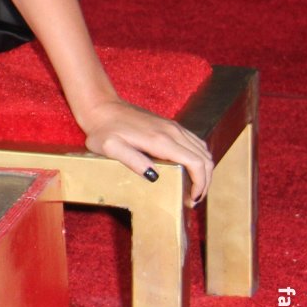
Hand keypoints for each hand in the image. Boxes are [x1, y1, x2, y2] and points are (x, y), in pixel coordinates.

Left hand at [79, 98, 212, 203]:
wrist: (101, 107)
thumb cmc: (103, 130)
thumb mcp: (110, 147)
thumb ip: (132, 161)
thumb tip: (154, 177)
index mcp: (161, 140)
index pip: (196, 163)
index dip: (200, 184)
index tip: (192, 199)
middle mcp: (173, 132)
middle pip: (204, 159)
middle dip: (204, 181)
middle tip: (193, 199)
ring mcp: (173, 127)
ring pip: (202, 150)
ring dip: (204, 170)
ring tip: (193, 188)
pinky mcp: (170, 125)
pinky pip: (194, 143)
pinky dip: (199, 159)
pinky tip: (189, 170)